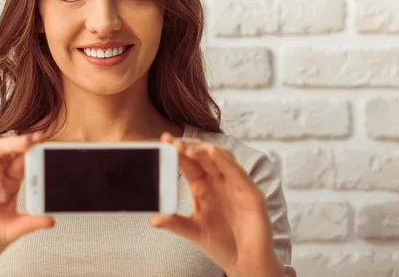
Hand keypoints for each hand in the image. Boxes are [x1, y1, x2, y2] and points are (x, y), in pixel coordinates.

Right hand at [0, 131, 54, 275]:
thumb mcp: (12, 230)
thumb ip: (30, 223)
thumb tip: (52, 219)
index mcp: (8, 182)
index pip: (20, 157)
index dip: (31, 146)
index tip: (42, 139)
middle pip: (2, 147)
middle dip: (16, 142)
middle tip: (29, 143)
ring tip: (1, 197)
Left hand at [149, 132, 282, 276]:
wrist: (245, 262)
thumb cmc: (220, 244)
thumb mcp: (193, 231)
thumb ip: (174, 223)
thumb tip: (152, 220)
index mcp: (203, 187)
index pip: (189, 163)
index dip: (177, 151)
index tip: (163, 141)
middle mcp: (218, 181)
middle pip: (203, 156)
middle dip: (188, 146)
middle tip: (172, 141)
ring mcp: (235, 184)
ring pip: (220, 158)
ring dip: (203, 150)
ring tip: (187, 148)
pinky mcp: (250, 192)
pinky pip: (236, 171)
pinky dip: (224, 160)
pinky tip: (212, 152)